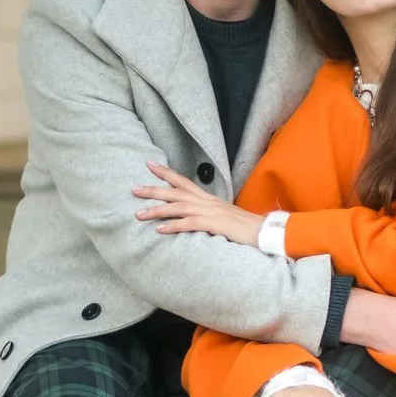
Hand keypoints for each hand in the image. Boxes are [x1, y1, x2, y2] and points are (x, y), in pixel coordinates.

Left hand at [133, 162, 262, 246]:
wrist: (262, 231)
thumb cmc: (242, 226)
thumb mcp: (221, 215)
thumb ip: (205, 213)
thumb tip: (191, 215)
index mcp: (207, 198)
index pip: (183, 181)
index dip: (166, 173)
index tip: (149, 165)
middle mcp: (206, 201)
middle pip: (176, 191)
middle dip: (153, 189)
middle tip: (133, 188)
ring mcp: (210, 212)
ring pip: (178, 206)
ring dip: (157, 210)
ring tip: (139, 214)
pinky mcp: (214, 224)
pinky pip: (190, 223)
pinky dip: (173, 226)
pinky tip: (160, 230)